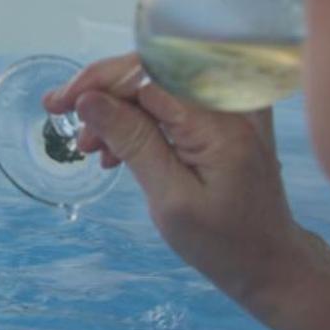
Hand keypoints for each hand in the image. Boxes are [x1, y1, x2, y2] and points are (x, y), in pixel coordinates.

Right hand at [45, 53, 302, 302]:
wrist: (270, 259)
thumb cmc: (225, 242)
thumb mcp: (170, 199)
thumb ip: (132, 142)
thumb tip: (88, 100)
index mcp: (222, 120)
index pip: (148, 75)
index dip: (97, 83)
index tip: (58, 103)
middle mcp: (233, 99)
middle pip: (152, 69)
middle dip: (103, 93)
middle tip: (63, 118)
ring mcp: (233, 102)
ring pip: (158, 81)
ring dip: (119, 108)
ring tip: (92, 148)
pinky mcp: (227, 112)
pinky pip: (174, 97)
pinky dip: (141, 117)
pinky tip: (118, 149)